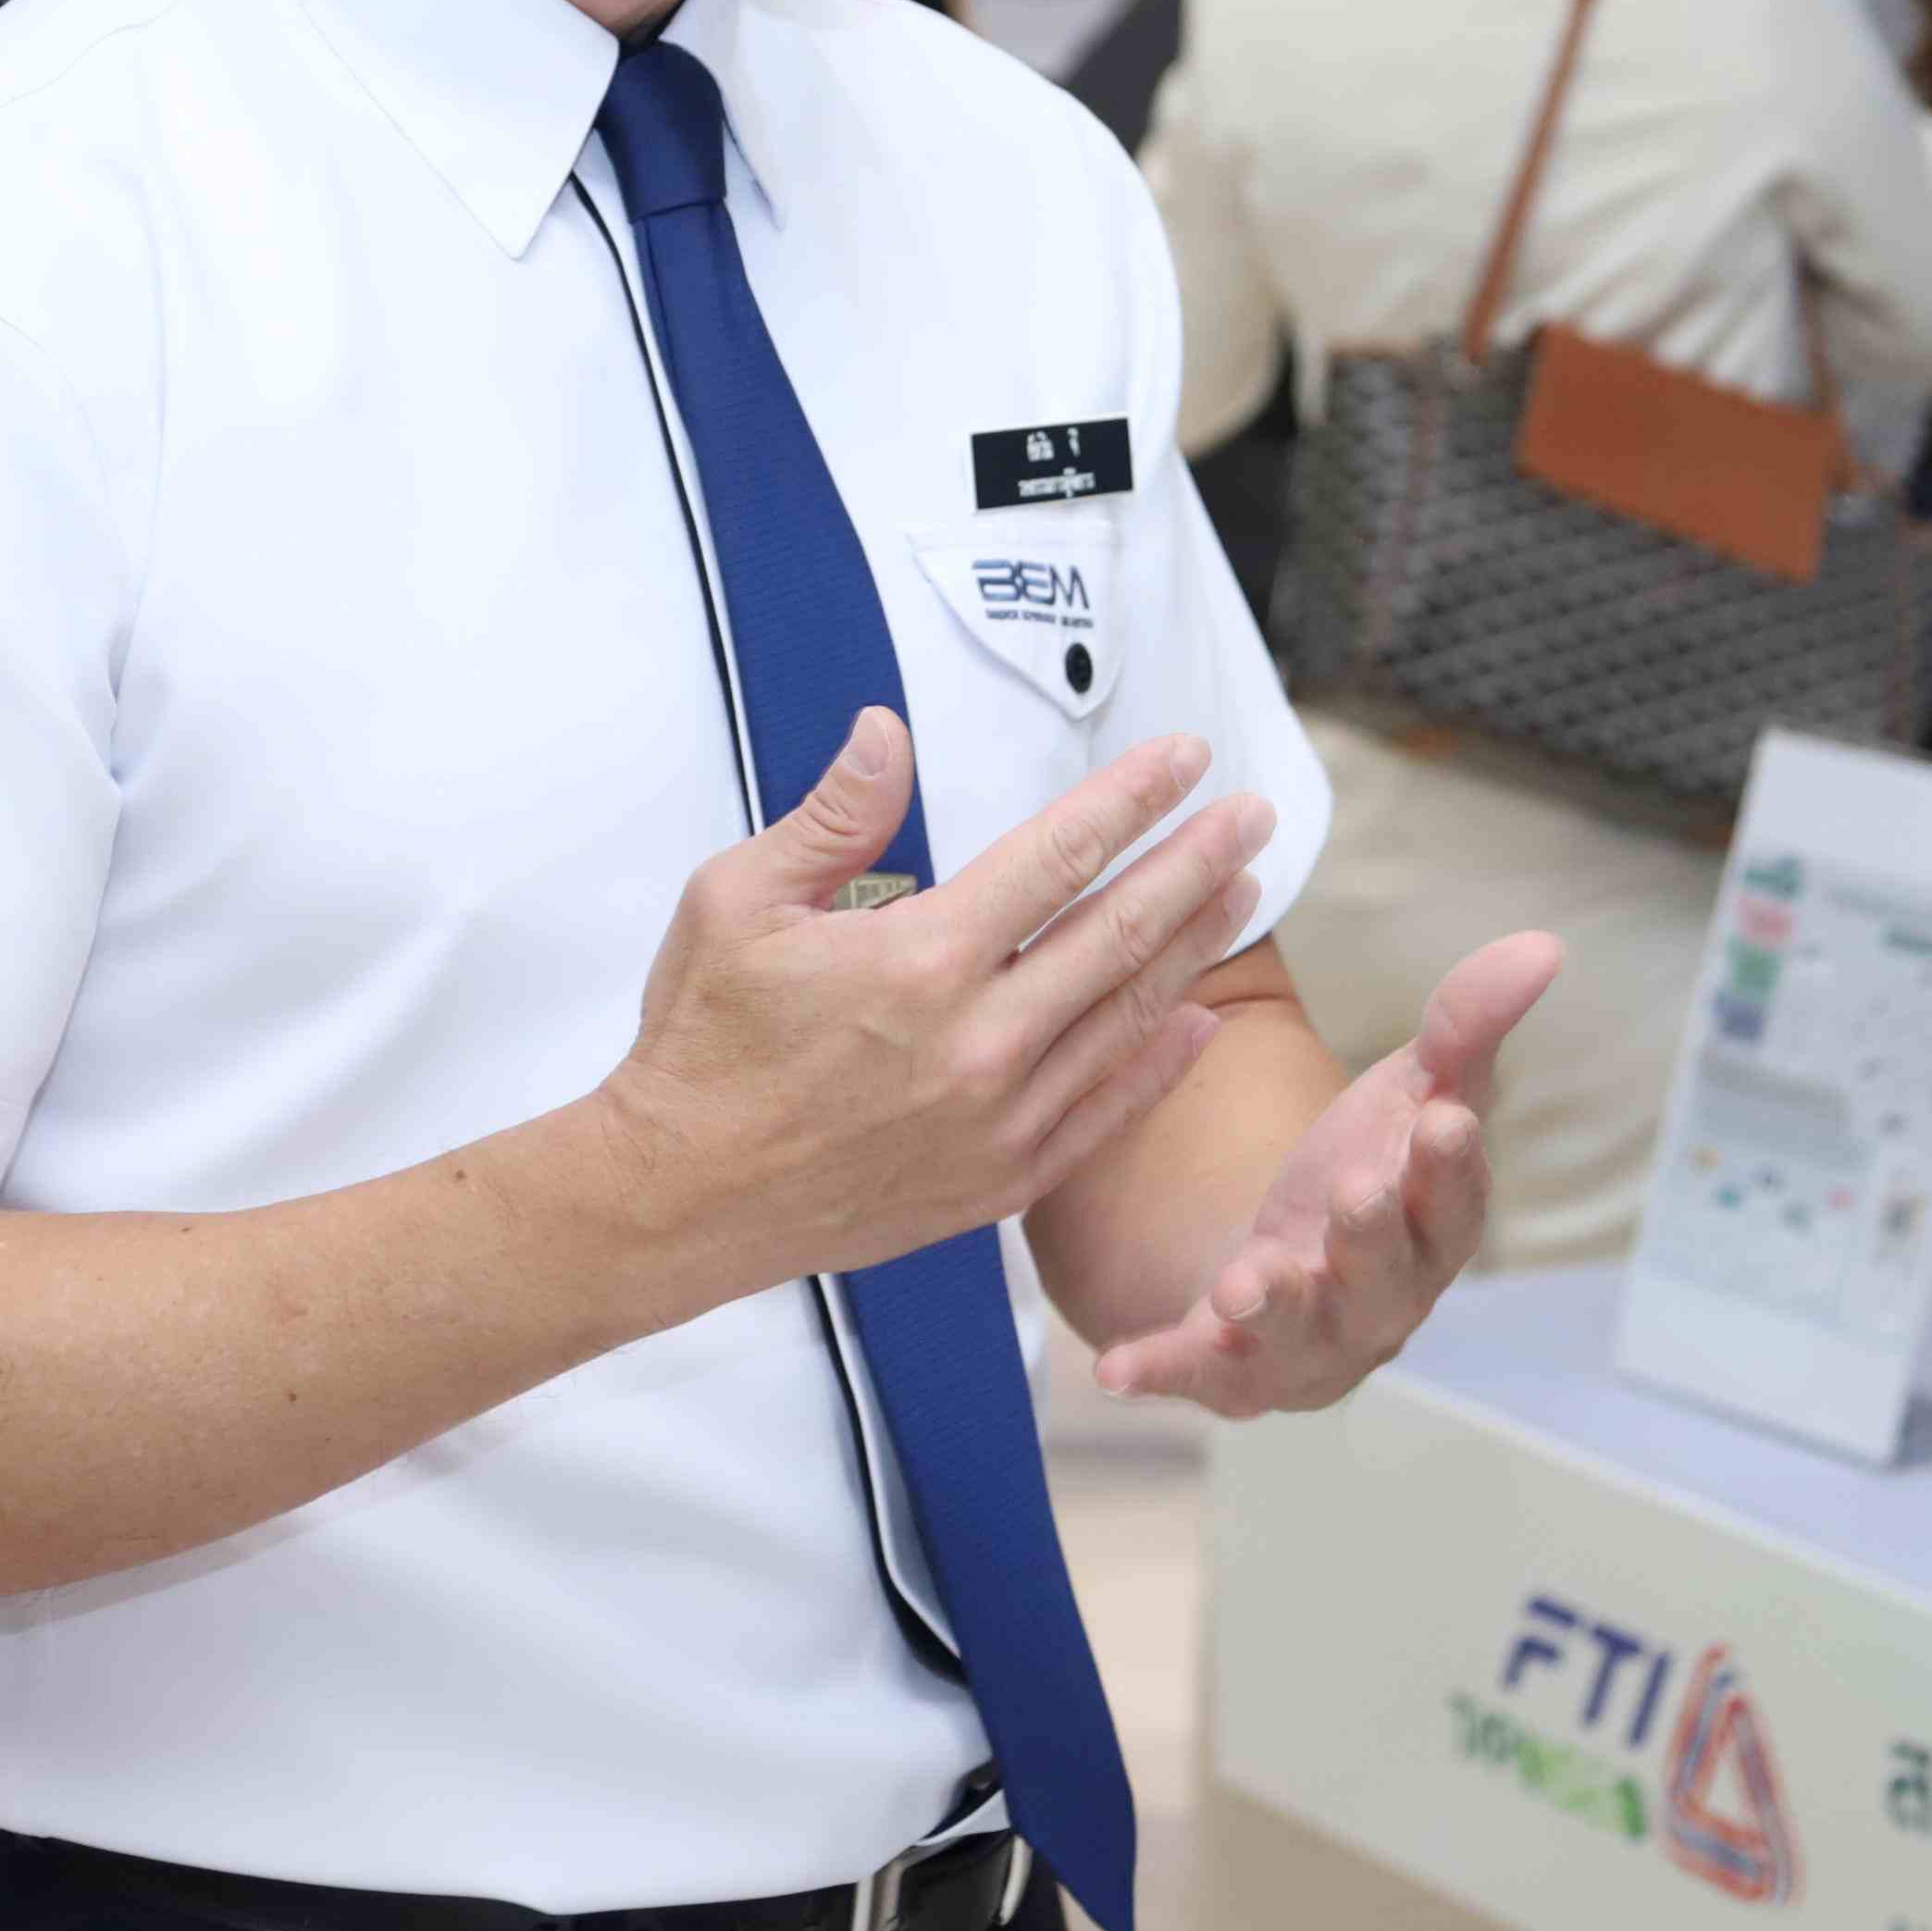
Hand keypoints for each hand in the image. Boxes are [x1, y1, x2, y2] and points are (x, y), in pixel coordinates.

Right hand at [594, 712, 1273, 1306]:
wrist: (678, 1198)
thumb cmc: (702, 1043)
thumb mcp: (736, 900)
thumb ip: (831, 816)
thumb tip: (887, 732)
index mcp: (920, 958)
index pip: (1058, 856)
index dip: (1132, 799)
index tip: (1185, 758)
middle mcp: (978, 1041)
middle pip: (1118, 933)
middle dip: (1196, 864)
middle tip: (1253, 816)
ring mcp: (998, 1120)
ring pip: (1127, 1018)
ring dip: (1195, 947)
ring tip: (1244, 891)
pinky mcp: (998, 1183)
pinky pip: (1104, 1112)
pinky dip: (1161, 1062)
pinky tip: (1202, 1019)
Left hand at [1095, 932, 1560, 1414]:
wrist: (1284, 1261)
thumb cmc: (1365, 1171)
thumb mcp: (1408, 1093)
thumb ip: (1465, 1029)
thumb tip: (1544, 946)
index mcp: (1432, 1233)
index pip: (1456, 1204)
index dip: (1452, 1169)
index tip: (1444, 1120)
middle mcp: (1380, 1301)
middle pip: (1385, 1276)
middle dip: (1370, 1235)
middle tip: (1355, 1191)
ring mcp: (1304, 1343)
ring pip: (1299, 1334)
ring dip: (1276, 1309)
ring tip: (1245, 1282)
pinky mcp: (1227, 1368)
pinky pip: (1196, 1374)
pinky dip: (1159, 1371)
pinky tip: (1114, 1366)